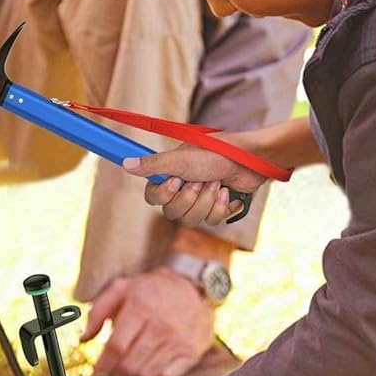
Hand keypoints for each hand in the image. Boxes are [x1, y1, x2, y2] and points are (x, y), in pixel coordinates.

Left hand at [81, 267, 213, 375]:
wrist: (193, 287)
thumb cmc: (151, 289)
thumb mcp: (122, 288)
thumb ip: (98, 311)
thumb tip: (83, 339)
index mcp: (141, 306)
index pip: (116, 346)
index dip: (103, 364)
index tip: (96, 371)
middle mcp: (161, 325)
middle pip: (130, 365)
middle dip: (116, 373)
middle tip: (112, 371)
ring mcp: (178, 340)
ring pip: (147, 375)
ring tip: (129, 368)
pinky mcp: (192, 352)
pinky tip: (150, 367)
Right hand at [123, 138, 266, 226]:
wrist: (249, 161)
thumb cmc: (215, 153)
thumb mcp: (180, 159)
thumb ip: (152, 165)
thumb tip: (125, 163)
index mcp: (169, 175)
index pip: (152, 198)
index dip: (164, 194)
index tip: (177, 180)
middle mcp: (181, 189)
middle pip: (172, 213)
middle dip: (190, 198)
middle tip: (201, 180)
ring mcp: (199, 201)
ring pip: (192, 220)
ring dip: (206, 201)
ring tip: (216, 183)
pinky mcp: (216, 209)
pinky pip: (211, 222)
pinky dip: (220, 207)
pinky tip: (226, 192)